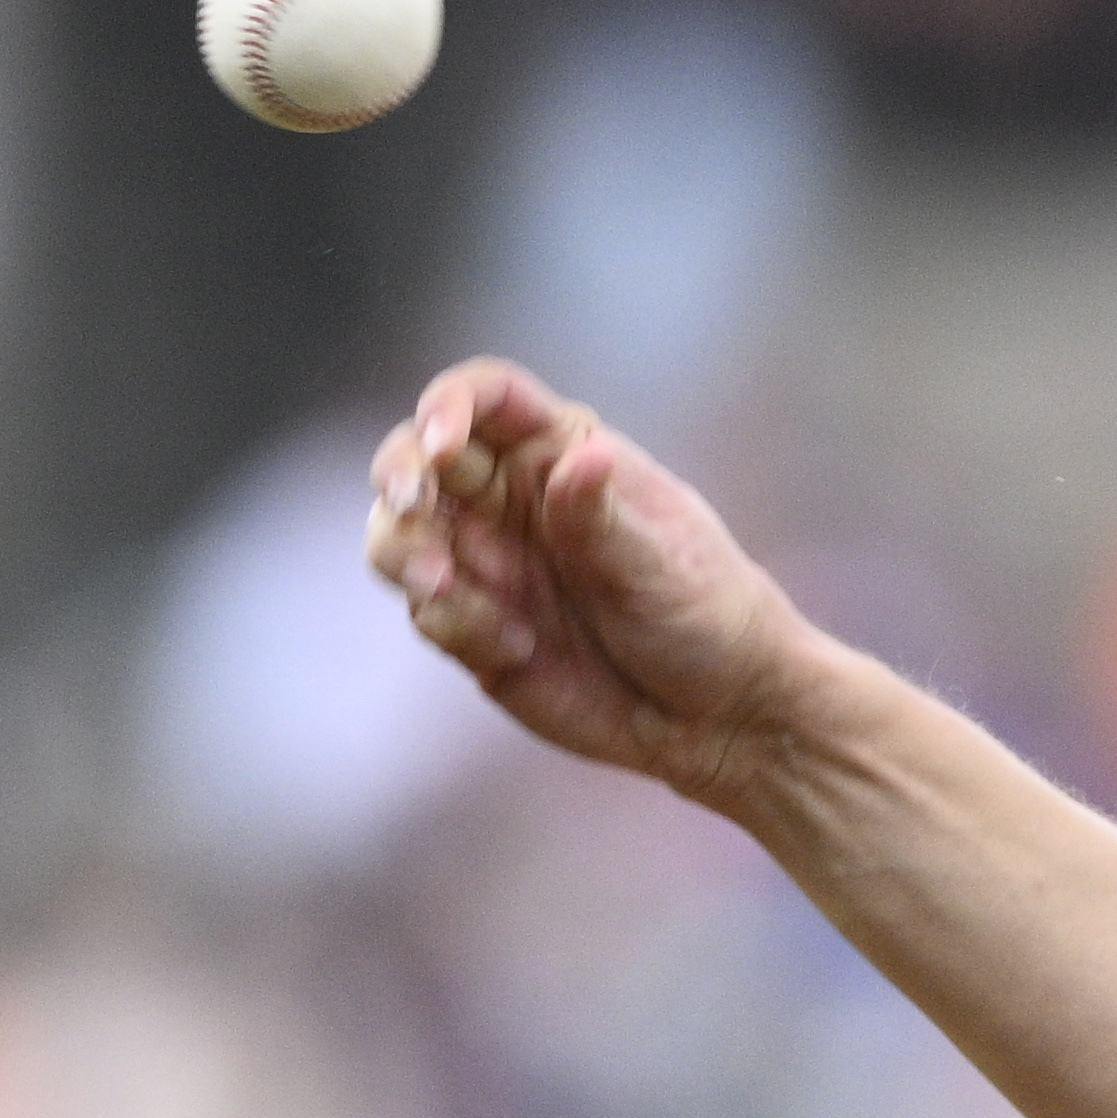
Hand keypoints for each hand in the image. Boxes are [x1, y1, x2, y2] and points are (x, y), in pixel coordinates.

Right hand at [362, 357, 820, 807]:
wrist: (716, 718)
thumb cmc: (706, 617)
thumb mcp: (662, 563)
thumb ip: (602, 517)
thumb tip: (582, 456)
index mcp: (562, 454)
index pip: (486, 399)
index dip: (448, 405)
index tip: (440, 443)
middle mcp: (511, 499)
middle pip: (417, 458)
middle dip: (400, 479)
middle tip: (412, 513)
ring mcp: (487, 562)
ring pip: (400, 532)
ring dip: (404, 553)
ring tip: (443, 589)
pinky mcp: (473, 625)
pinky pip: (428, 611)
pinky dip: (452, 623)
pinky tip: (517, 650)